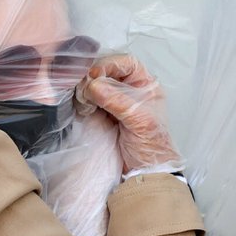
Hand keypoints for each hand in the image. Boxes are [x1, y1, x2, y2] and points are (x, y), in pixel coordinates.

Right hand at [78, 55, 183, 172]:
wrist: (144, 172)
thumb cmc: (153, 146)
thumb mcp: (141, 120)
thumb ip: (118, 101)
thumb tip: (93, 85)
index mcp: (145, 86)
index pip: (126, 63)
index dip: (110, 64)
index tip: (95, 74)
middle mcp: (128, 90)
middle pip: (106, 71)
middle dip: (94, 77)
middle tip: (86, 88)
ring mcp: (113, 102)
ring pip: (94, 85)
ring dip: (86, 90)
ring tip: (85, 101)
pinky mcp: (100, 115)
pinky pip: (87, 100)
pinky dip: (82, 102)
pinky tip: (84, 109)